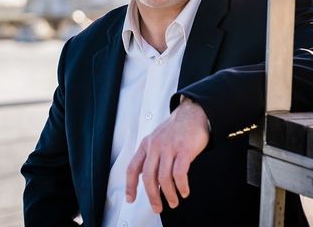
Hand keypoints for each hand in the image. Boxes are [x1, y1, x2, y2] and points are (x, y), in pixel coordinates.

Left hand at [125, 98, 209, 212]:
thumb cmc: (176, 129)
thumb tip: (146, 177)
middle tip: (157, 207)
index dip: (130, 185)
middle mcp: (155, 146)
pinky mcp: (184, 150)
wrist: (193, 114)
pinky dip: (181, 186)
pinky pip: (180, 173)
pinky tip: (184, 191)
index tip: (130, 198)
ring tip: (174, 201)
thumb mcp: (157, 139)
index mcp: (146, 145)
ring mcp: (169, 148)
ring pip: (164, 178)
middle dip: (152, 196)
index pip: (132, 168)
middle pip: (148, 177)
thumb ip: (150, 156)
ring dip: (169, 194)